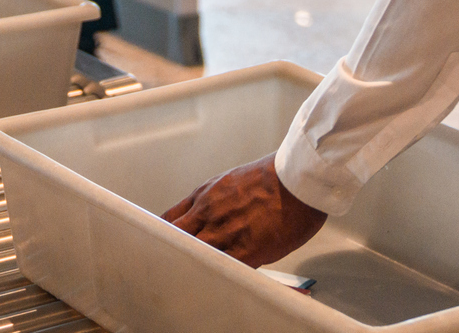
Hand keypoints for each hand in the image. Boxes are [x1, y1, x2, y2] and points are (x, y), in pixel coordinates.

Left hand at [163, 156, 326, 266]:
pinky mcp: (245, 251)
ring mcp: (225, 233)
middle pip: (174, 240)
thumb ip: (213, 202)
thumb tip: (205, 220)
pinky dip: (218, 276)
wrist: (296, 179)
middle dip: (171, 252)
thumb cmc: (271, 178)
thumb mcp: (230, 181)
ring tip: (194, 275)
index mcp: (204, 196)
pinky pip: (222, 270)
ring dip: (193, 266)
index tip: (162, 245)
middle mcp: (208, 214)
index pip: (169, 221)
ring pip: (194, 257)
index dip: (163, 235)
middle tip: (171, 263)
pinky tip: (219, 279)